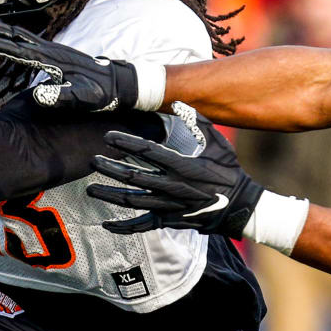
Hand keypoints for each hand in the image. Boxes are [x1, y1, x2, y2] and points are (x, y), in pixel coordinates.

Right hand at [0, 20, 138, 111]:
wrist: (117, 82)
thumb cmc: (101, 92)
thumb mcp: (82, 97)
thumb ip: (62, 96)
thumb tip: (40, 96)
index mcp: (51, 59)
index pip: (17, 49)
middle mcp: (50, 49)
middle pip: (16, 34)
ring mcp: (53, 49)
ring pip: (21, 35)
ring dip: (1, 30)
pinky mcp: (56, 53)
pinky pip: (29, 41)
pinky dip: (13, 38)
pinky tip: (8, 41)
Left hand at [87, 113, 263, 237]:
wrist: (240, 206)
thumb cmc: (229, 172)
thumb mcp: (217, 144)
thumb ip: (198, 122)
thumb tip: (179, 103)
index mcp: (182, 166)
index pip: (147, 151)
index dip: (125, 143)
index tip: (108, 136)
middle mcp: (172, 186)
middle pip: (133, 176)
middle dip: (110, 168)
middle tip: (92, 160)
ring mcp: (169, 205)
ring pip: (133, 201)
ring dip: (110, 195)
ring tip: (91, 189)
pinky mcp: (169, 220)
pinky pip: (143, 225)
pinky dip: (124, 227)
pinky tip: (107, 225)